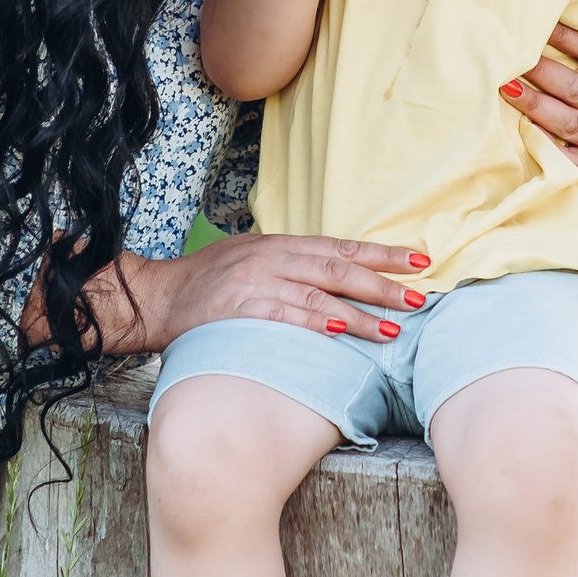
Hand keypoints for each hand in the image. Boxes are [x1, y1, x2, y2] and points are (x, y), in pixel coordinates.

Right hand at [112, 232, 430, 351]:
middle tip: (418, 298)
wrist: (157, 297)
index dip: (383, 253)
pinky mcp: (238, 309)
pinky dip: (315, 323)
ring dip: (359, 314)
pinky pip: (284, 316)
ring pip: (318, 296)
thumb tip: (344, 277)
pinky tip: (341, 333)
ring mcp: (255, 283)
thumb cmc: (209, 283)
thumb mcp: (254, 261)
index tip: (420, 260)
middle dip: (382, 284)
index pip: (342, 247)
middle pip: (338, 268)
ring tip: (392, 330)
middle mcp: (272, 258)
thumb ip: (294, 266)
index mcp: (281, 244)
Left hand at [499, 22, 577, 172]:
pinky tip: (520, 129)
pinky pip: (564, 156)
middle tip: (511, 57)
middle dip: (541, 72)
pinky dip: (542, 142)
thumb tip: (531, 16)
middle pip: (576, 88)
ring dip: (535, 104)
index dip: (565, 37)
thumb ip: (570, 46)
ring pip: (567, 121)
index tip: (535, 23)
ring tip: (507, 89)